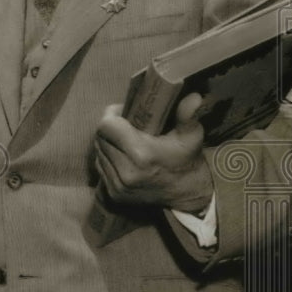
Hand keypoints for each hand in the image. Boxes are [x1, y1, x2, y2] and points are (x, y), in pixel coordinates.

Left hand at [94, 92, 213, 212]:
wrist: (188, 195)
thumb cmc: (187, 159)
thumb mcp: (191, 135)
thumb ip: (187, 114)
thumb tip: (193, 96)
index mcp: (142, 155)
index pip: (107, 126)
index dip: (112, 114)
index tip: (123, 110)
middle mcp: (126, 172)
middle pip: (100, 137)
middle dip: (109, 126)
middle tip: (124, 122)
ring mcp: (117, 185)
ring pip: (98, 152)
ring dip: (108, 142)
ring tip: (124, 138)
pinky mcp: (113, 194)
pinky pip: (100, 167)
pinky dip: (108, 157)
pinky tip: (122, 154)